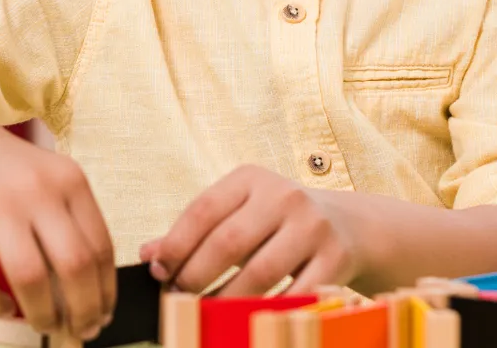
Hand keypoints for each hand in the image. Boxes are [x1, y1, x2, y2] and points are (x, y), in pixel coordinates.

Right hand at [0, 121, 115, 340]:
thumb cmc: (1, 170)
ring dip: (42, 314)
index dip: (106, 290)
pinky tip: (1, 305)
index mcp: (69, 180)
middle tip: (79, 330)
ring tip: (44, 325)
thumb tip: (90, 291)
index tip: (103, 315)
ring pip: (31, 277)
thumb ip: (67, 222)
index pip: (101, 246)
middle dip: (83, 310)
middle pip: (75, 265)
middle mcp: (38, 189)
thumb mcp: (45, 179)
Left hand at [140, 165, 361, 296]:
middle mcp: (284, 196)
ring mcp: (313, 227)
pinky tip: (242, 317)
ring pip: (260, 273)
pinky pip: (292, 295)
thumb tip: (149, 255)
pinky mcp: (335, 259)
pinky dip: (264, 310)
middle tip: (177, 295)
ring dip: (225, 299)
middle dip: (196, 274)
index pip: (203, 210)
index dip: (175, 244)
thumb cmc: (275, 221)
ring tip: (205, 310)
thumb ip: (194, 231)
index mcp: (251, 178)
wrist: (347, 225)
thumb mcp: (237, 213)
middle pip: (229, 242)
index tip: (158, 271)